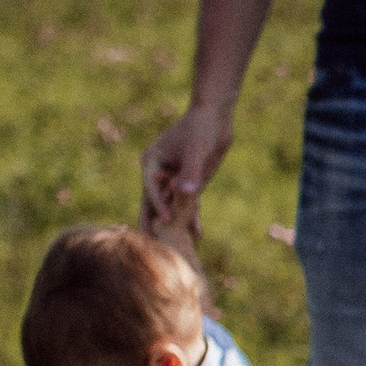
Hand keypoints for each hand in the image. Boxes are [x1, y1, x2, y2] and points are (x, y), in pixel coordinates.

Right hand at [142, 97, 236, 232]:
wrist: (215, 119)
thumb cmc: (200, 128)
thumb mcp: (196, 149)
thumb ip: (191, 172)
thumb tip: (184, 192)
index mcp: (152, 162)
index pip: (151, 188)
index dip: (158, 205)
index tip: (166, 220)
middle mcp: (159, 174)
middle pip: (154, 202)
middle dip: (155, 222)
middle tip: (153, 245)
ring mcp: (173, 181)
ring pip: (171, 207)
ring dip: (175, 224)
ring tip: (176, 247)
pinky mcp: (188, 185)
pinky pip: (188, 205)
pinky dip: (192, 218)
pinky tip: (197, 234)